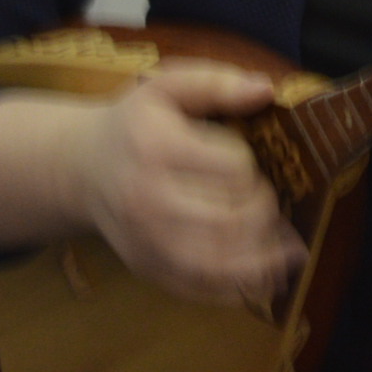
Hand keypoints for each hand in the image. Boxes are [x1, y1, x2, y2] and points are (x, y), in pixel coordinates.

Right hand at [70, 61, 305, 306]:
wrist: (82, 169)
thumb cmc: (133, 124)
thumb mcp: (165, 86)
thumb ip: (216, 82)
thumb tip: (265, 90)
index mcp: (157, 149)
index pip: (232, 169)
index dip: (252, 169)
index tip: (247, 164)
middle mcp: (148, 200)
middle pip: (230, 220)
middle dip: (263, 212)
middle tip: (267, 200)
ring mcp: (146, 241)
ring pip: (219, 263)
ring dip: (264, 259)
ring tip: (288, 249)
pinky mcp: (148, 267)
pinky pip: (200, 289)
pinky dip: (238, 286)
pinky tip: (264, 275)